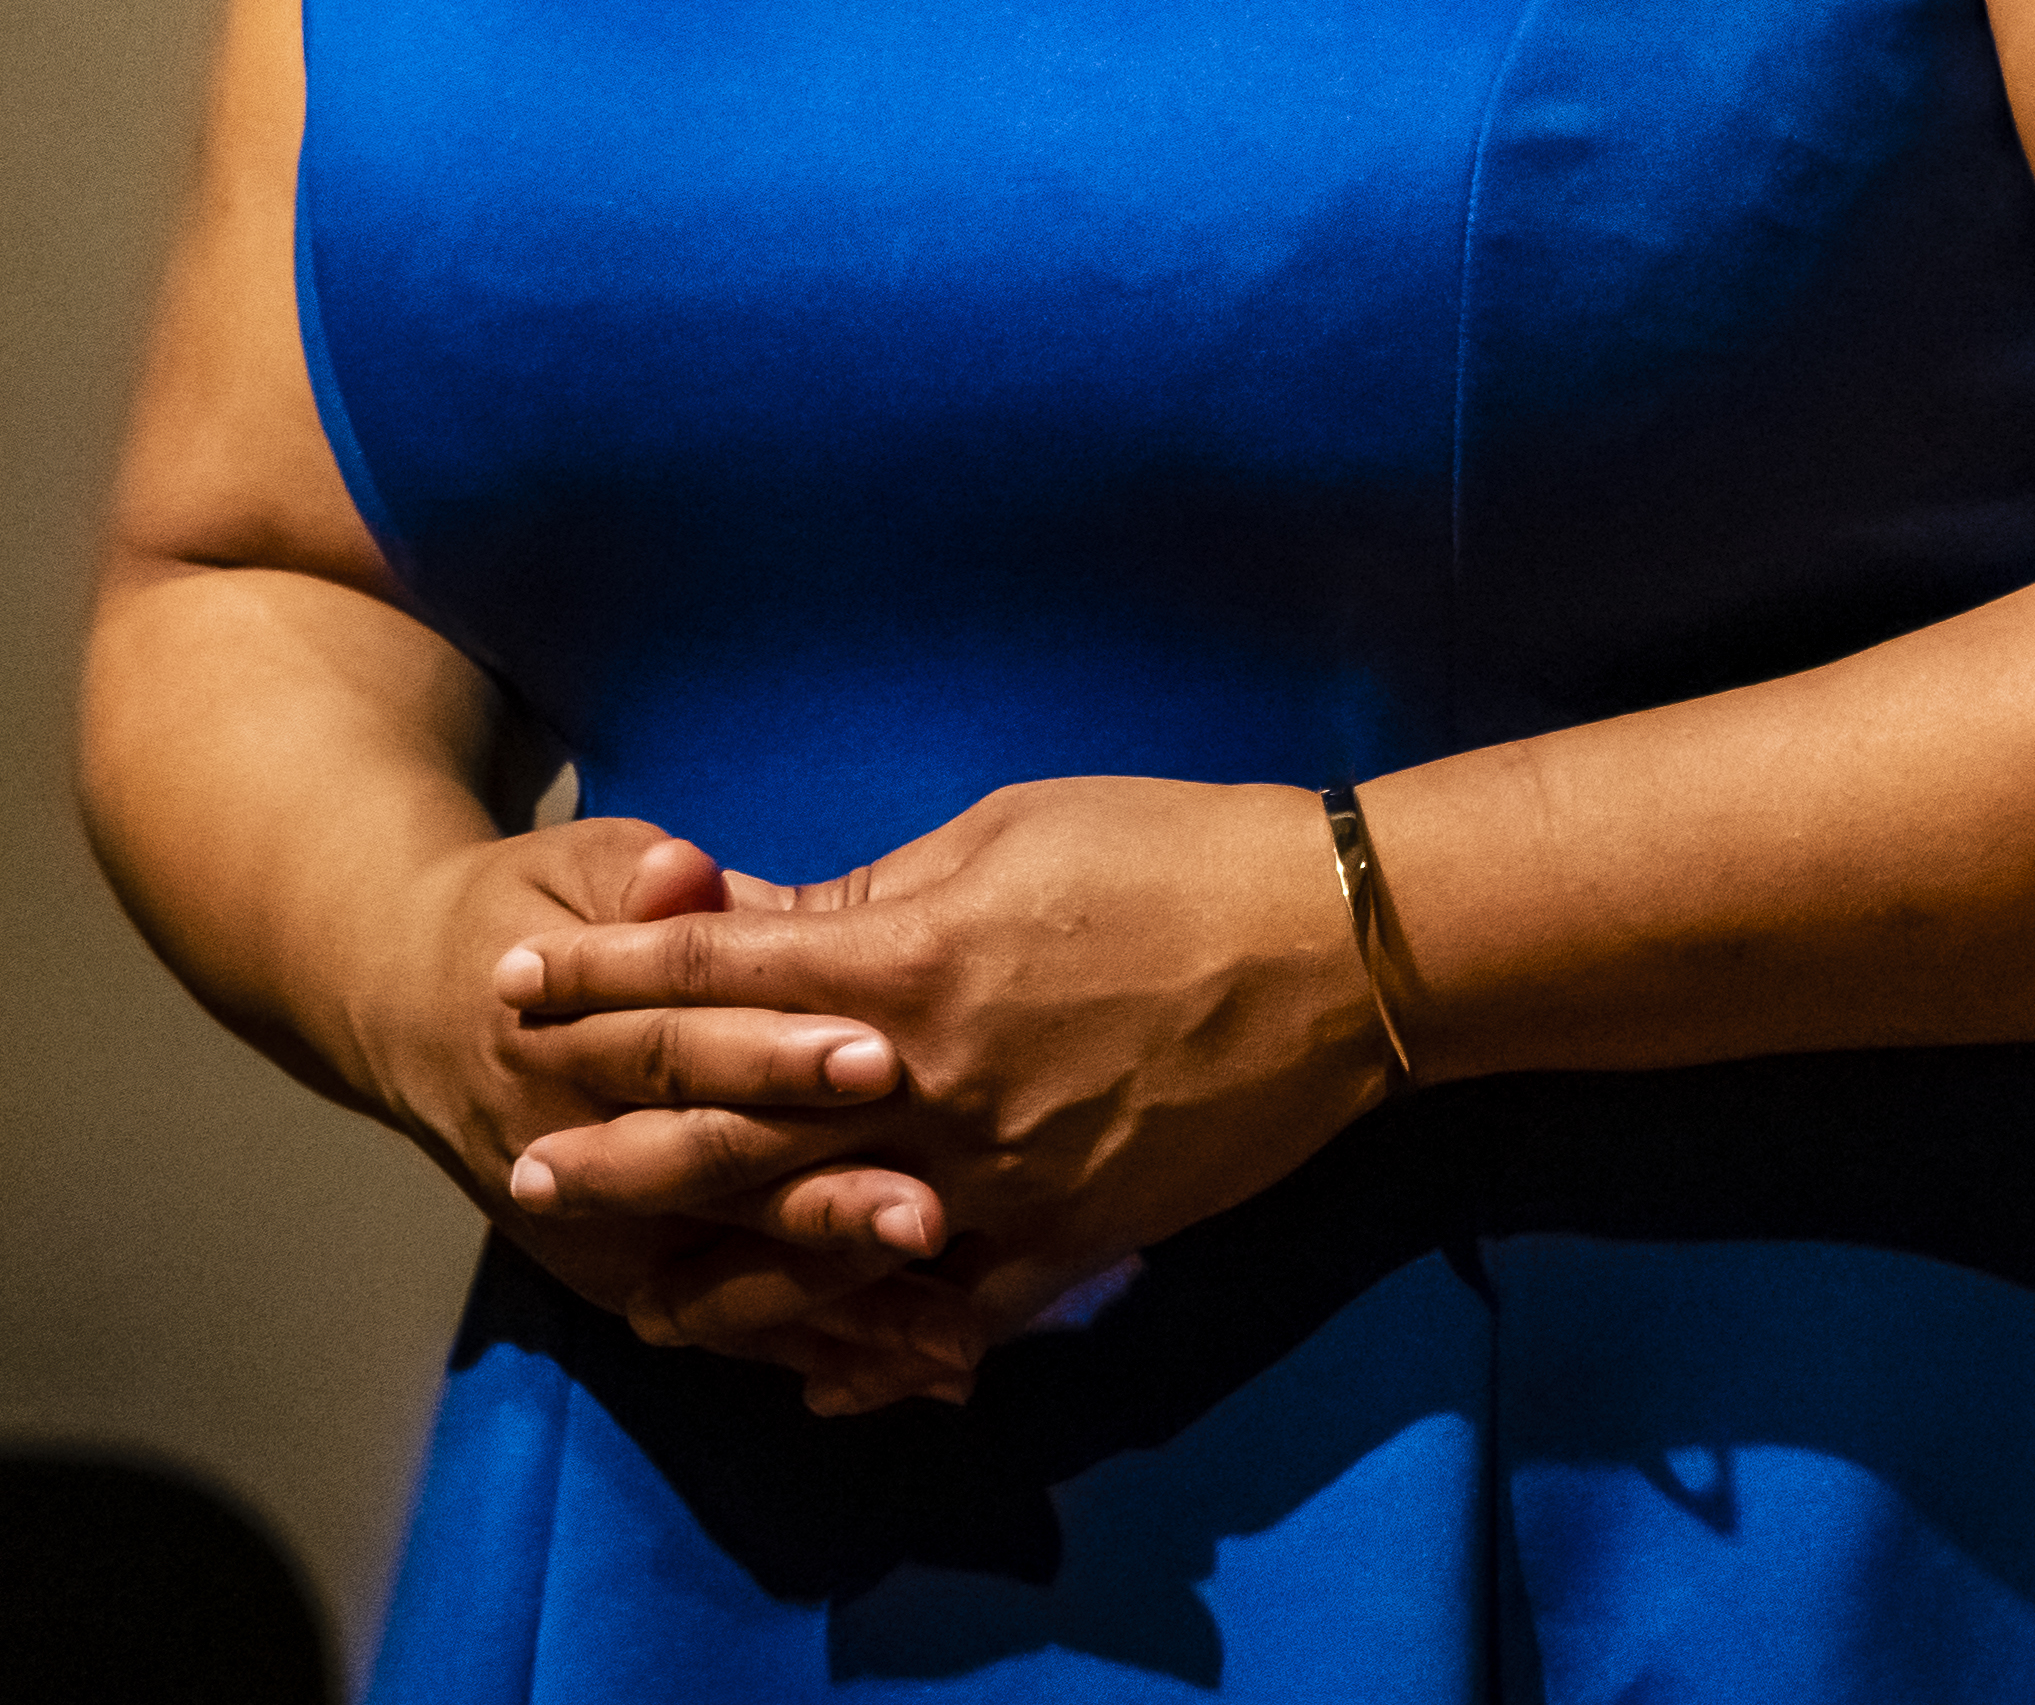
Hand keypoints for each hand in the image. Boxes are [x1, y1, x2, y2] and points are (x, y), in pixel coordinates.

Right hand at [360, 822, 989, 1411]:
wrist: (415, 1005)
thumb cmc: (536, 917)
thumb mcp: (576, 874)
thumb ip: (639, 887)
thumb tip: (677, 874)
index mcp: (565, 1036)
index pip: (681, 1050)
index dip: (773, 1055)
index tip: (878, 1057)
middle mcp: (576, 1151)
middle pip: (713, 1182)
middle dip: (822, 1206)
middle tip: (932, 1219)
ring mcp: (602, 1230)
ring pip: (731, 1283)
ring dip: (843, 1311)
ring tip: (953, 1334)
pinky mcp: (631, 1276)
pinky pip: (735, 1325)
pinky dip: (827, 1351)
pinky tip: (926, 1373)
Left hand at [496, 775, 1398, 1347]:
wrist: (1346, 946)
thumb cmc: (1183, 852)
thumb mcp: (1015, 831)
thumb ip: (880, 891)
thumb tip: (779, 924)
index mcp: (910, 956)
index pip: (710, 970)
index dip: (602, 975)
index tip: (519, 979)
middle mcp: (927, 1077)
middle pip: (724, 1122)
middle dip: (613, 1138)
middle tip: (522, 1161)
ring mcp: (992, 1170)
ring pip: (811, 1240)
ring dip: (711, 1264)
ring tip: (636, 1287)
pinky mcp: (1065, 1234)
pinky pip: (943, 1313)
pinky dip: (869, 1347)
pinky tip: (812, 1371)